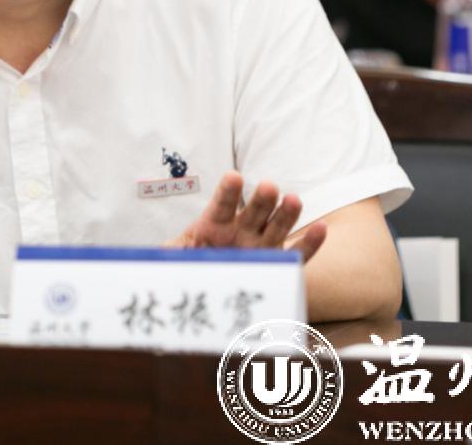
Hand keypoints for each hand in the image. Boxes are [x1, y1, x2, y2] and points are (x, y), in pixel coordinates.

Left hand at [167, 171, 326, 263]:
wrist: (207, 293)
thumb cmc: (190, 268)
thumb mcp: (173, 260)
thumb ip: (166, 255)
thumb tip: (151, 254)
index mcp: (215, 224)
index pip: (222, 204)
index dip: (227, 192)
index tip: (232, 177)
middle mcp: (241, 230)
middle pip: (254, 211)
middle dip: (261, 199)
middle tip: (267, 186)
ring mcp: (261, 245)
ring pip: (277, 226)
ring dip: (286, 213)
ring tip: (293, 199)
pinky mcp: (277, 263)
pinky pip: (296, 254)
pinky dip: (309, 243)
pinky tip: (321, 228)